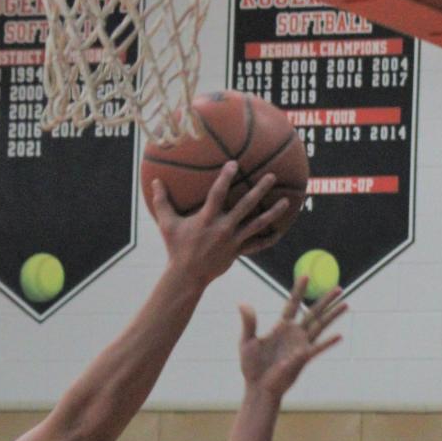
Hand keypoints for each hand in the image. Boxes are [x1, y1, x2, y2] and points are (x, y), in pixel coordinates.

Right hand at [152, 163, 291, 285]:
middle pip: (245, 206)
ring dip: (272, 212)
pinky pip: (256, 245)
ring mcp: (233, 241)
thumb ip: (161, 202)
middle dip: (259, 190)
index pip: (218, 194)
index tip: (234, 164)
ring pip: (257, 224)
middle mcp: (223, 228)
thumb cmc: (176, 248)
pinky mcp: (237, 252)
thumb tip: (155, 181)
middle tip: (272, 176)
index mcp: (207, 219)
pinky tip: (280, 231)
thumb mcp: (166, 225)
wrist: (187, 276)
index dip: (226, 178)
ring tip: (286, 201)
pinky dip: (269, 239)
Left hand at [237, 279, 344, 401]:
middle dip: (326, 300)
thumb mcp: (246, 341)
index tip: (306, 276)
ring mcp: (301, 345)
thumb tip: (242, 303)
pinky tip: (339, 336)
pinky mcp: (303, 358)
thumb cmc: (251, 366)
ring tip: (346, 304)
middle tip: (339, 287)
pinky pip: (318, 348)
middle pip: (313, 312)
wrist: (258, 386)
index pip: (292, 304)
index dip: (299, 290)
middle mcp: (294, 333)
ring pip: (320, 326)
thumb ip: (248, 322)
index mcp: (281, 327)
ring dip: (333, 315)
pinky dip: (328, 342)